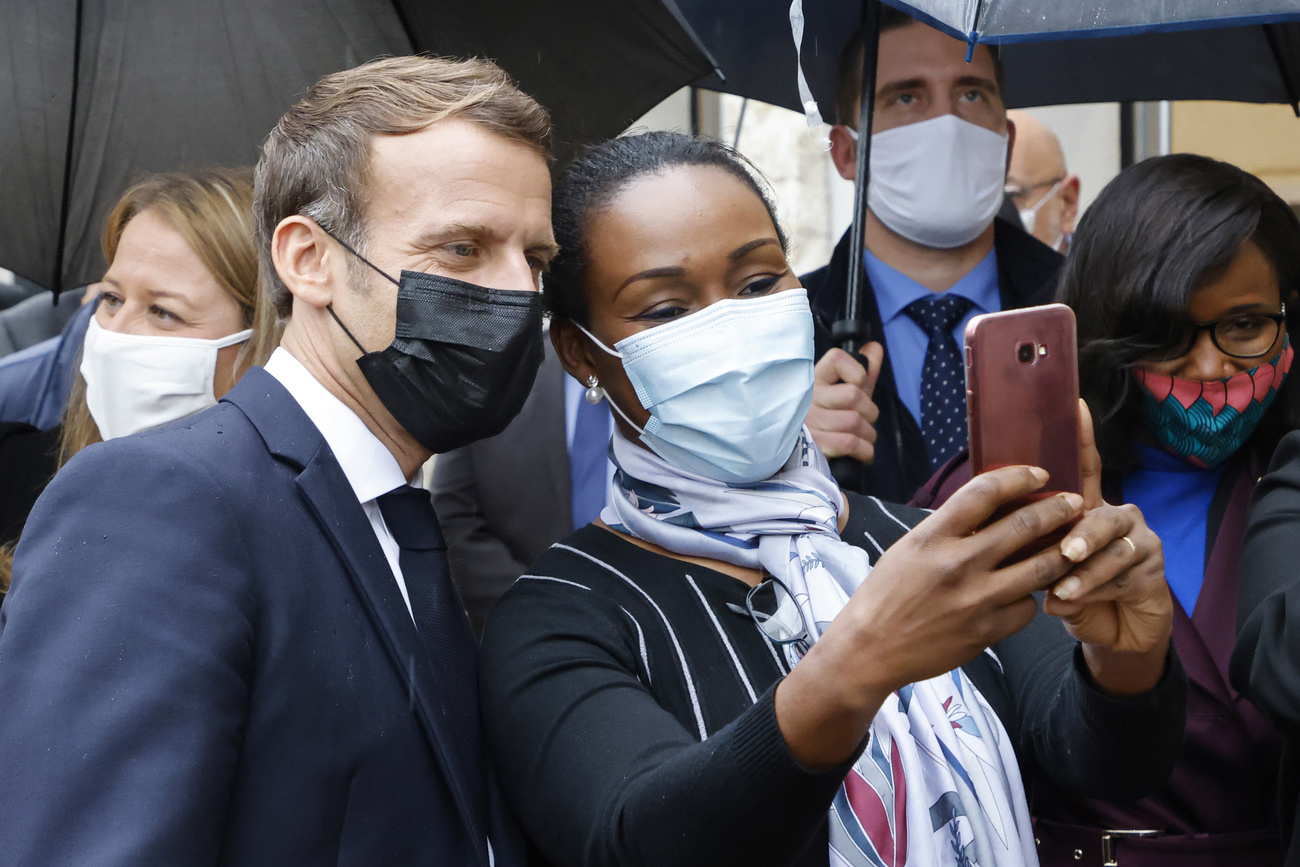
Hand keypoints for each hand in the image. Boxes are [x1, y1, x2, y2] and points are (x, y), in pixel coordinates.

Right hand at [776, 464, 1082, 767]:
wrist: (871, 649)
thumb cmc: (886, 594)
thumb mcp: (909, 549)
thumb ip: (948, 529)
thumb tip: (989, 509)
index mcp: (933, 537)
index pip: (985, 492)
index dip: (1019, 477)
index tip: (1038, 474)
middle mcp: (958, 563)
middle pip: (1024, 525)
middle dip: (1057, 509)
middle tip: (1075, 502)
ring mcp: (977, 599)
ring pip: (1040, 567)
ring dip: (1063, 550)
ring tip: (1074, 542)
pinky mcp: (988, 631)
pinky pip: (1027, 608)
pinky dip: (1032, 597)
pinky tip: (1029, 592)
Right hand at [806, 342, 881, 463]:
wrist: (804, 457)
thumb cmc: (830, 421)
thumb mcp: (846, 393)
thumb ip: (863, 371)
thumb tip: (874, 347)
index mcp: (814, 379)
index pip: (837, 359)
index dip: (857, 372)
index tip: (858, 384)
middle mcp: (807, 397)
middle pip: (854, 395)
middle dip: (870, 412)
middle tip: (865, 421)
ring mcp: (808, 421)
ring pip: (854, 421)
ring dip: (869, 435)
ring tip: (864, 438)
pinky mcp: (813, 445)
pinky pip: (850, 443)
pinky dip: (865, 451)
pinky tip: (863, 452)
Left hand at [1044, 401, 1172, 693]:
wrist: (1112, 630)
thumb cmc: (1069, 591)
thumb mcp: (1042, 566)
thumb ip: (1028, 545)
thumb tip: (996, 535)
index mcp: (1085, 506)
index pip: (1084, 467)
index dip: (1082, 437)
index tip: (1075, 404)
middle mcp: (1115, 513)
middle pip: (1101, 513)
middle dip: (1082, 533)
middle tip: (1064, 553)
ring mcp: (1138, 537)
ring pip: (1114, 545)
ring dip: (1086, 570)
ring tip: (1063, 589)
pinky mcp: (1153, 565)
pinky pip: (1126, 572)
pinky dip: (1097, 588)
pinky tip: (1075, 599)